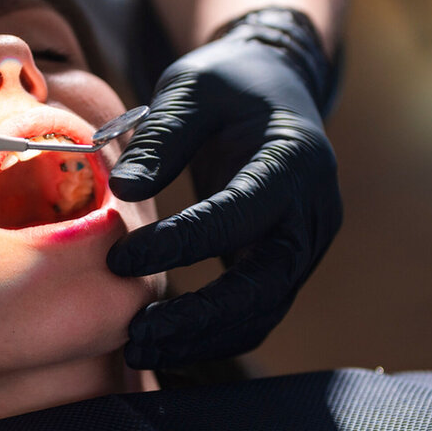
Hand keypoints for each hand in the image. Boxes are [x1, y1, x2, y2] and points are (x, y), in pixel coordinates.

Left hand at [106, 8, 341, 367]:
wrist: (276, 88)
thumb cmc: (229, 84)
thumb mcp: (192, 89)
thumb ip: (162, 137)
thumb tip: (123, 189)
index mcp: (294, 160)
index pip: (238, 214)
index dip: (180, 244)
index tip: (120, 260)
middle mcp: (311, 212)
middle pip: (264, 285)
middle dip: (199, 318)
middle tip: (136, 332)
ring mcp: (304, 245)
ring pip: (262, 311)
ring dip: (202, 338)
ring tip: (139, 346)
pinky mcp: (285, 265)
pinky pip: (255, 313)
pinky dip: (212, 335)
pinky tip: (162, 342)